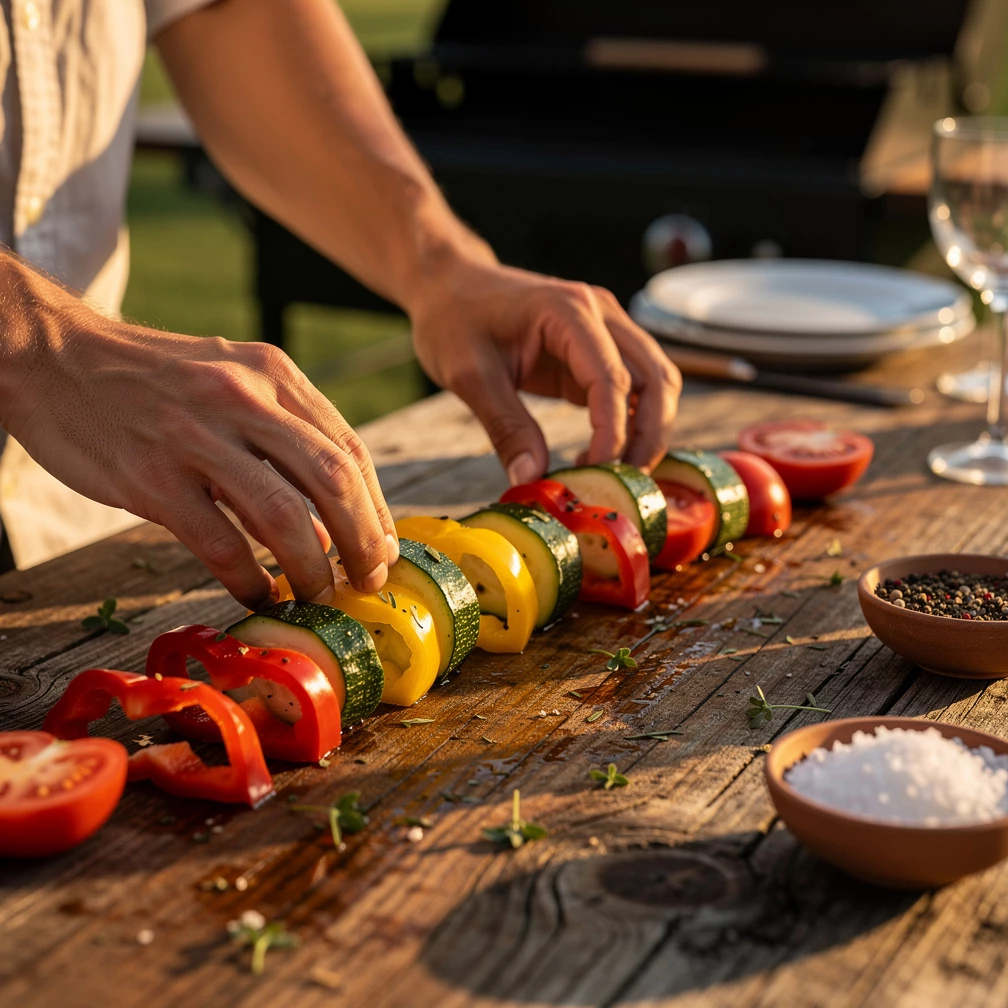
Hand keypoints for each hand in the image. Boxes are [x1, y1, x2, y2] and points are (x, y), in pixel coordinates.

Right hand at [2, 311, 397, 607]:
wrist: (54, 355)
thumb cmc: (155, 380)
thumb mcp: (233, 381)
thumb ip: (285, 438)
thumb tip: (332, 523)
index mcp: (273, 374)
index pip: (350, 449)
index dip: (377, 509)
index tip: (384, 551)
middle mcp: (243, 397)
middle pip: (333, 481)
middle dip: (363, 543)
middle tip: (368, 583)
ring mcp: (196, 436)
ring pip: (283, 515)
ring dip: (311, 568)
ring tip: (317, 595)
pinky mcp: (151, 476)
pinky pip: (219, 542)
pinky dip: (248, 577)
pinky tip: (257, 594)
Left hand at [408, 258, 681, 483]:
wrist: (449, 285)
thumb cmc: (453, 319)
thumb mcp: (469, 376)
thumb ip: (505, 427)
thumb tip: (531, 479)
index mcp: (569, 310)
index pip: (613, 378)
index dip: (612, 432)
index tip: (595, 472)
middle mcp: (601, 313)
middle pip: (656, 378)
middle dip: (647, 437)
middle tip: (621, 483)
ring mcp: (606, 328)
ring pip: (657, 382)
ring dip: (647, 431)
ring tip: (610, 473)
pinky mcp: (600, 349)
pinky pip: (635, 388)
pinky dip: (631, 423)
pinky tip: (598, 455)